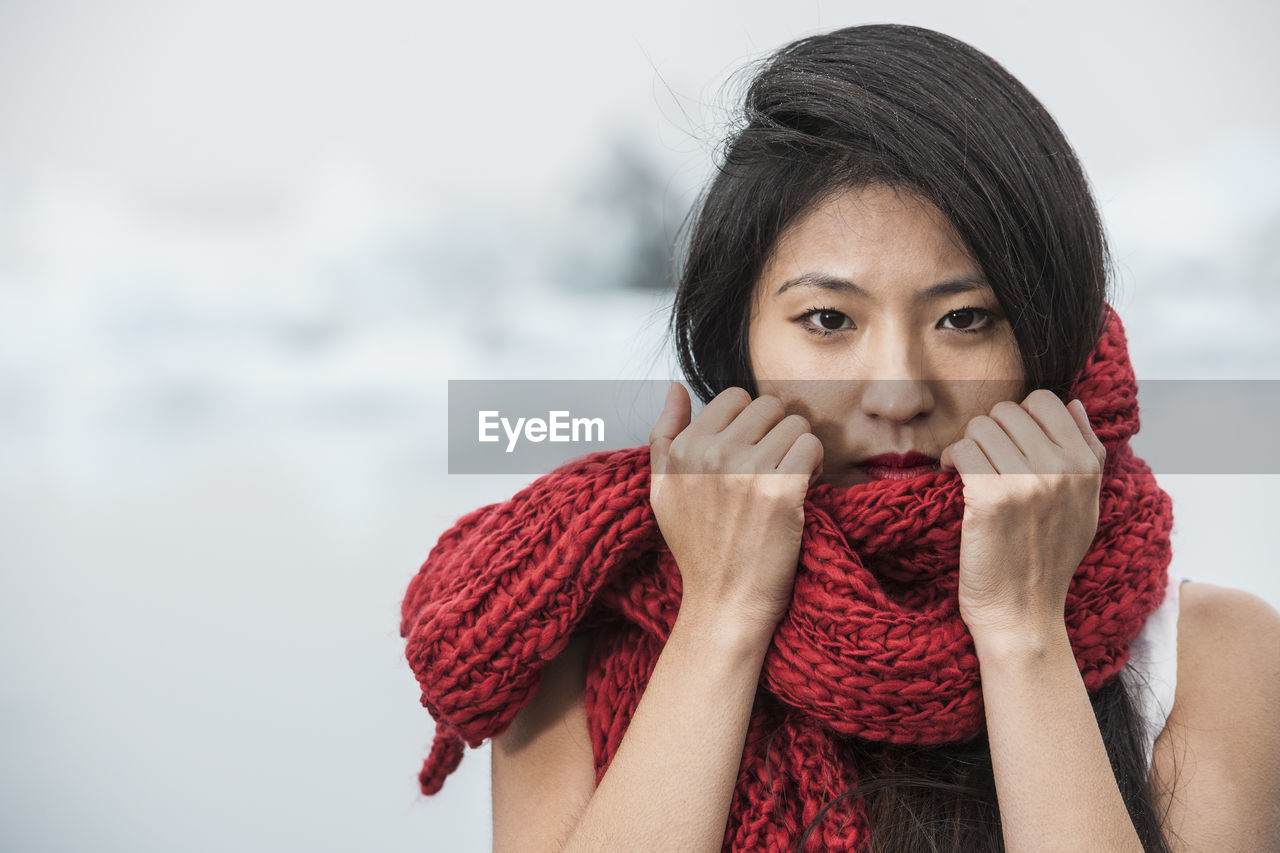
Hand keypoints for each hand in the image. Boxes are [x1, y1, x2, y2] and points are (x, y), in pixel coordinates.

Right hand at [648, 382, 823, 636]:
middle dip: (778, 431)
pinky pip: (811, 446)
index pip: (734, 396)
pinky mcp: (781, 490)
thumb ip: (664, 434)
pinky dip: (814, 465)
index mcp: (684, 449)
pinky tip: (802, 488)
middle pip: (768, 405)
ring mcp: (746, 470)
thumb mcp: (663, 489)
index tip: (752, 451)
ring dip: (799, 448)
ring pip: (796, 423)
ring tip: (788, 479)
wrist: (724, 602)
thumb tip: (675, 388)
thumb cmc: (698, 548)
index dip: (751, 422)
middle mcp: (712, 454)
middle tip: (774, 465)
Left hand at [939, 390, 1106, 645]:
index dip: (1019, 418)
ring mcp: (1026, 484)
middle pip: (1007, 411)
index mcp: (1086, 467)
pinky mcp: (991, 499)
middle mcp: (1061, 470)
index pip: (1046, 401)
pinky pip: (962, 450)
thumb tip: (1072, 404)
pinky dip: (950, 458)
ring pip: (980, 427)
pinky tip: (953, 477)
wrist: (1022, 613)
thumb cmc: (1047, 559)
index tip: (1008, 444)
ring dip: (967, 445)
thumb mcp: (1084, 506)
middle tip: (984, 461)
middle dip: (989, 432)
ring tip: (969, 470)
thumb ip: (1087, 452)